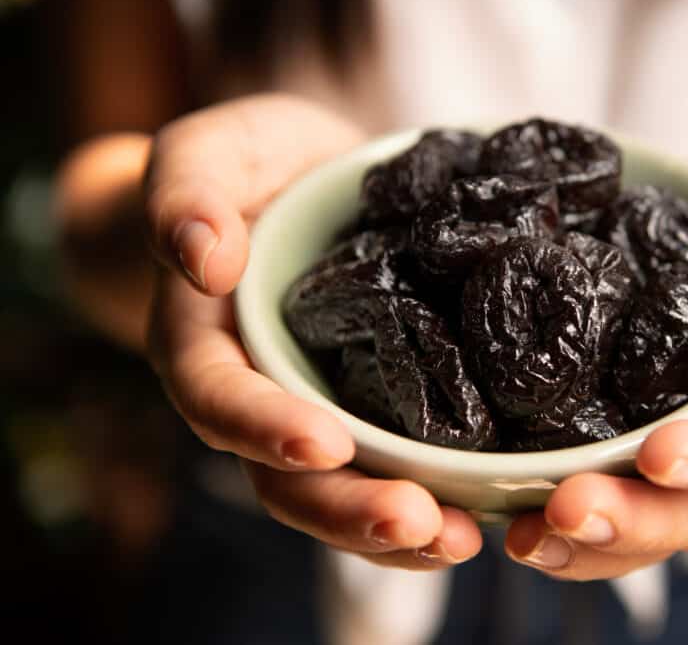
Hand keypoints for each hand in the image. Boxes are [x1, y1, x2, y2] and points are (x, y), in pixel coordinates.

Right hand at [145, 94, 481, 568]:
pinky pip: (401, 463)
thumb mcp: (212, 152)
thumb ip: (190, 192)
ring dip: (401, 531)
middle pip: (287, 479)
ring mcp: (325, 407)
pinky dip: (439, 495)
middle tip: (421, 524)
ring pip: (347, 490)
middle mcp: (264, 396)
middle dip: (349, 509)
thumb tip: (202, 255)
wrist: (306, 177)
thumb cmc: (248, 162)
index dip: (264, 428)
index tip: (323, 443)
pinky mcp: (384, 402)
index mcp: (207, 345)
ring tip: (465, 540)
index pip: (220, 399)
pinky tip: (491, 510)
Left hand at [505, 143, 687, 579]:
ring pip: (645, 522)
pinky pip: (599, 493)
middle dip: (637, 519)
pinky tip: (507, 523)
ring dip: (586, 542)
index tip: (663, 456)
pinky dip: (554, 519)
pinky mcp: (622, 434)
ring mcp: (680, 443)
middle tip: (568, 510)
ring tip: (527, 539)